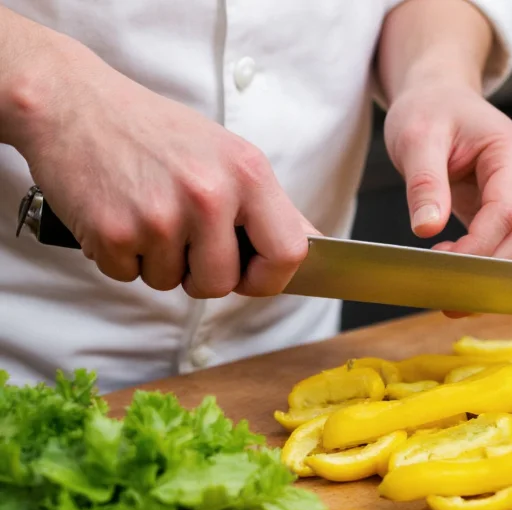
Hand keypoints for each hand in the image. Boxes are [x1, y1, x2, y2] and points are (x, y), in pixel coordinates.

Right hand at [10, 40, 316, 297]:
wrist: (73, 102)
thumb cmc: (157, 132)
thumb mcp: (228, 155)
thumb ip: (270, 207)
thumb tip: (317, 248)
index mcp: (248, 173)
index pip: (288, 253)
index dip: (271, 277)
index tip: (251, 274)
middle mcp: (210, 194)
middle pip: (223, 283)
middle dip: (202, 276)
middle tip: (183, 239)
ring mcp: (161, 216)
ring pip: (171, 283)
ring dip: (157, 262)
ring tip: (145, 212)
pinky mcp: (114, 232)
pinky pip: (128, 276)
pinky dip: (122, 257)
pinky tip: (118, 214)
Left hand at [384, 84, 511, 261]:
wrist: (439, 98)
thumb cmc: (431, 109)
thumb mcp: (416, 138)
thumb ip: (424, 183)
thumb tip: (427, 227)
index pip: (506, 212)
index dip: (479, 246)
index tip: (443, 263)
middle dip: (487, 263)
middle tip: (442, 276)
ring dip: (487, 264)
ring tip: (442, 264)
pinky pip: (508, 241)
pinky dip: (484, 257)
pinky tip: (452, 258)